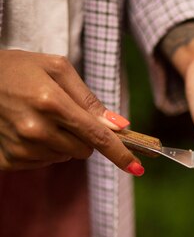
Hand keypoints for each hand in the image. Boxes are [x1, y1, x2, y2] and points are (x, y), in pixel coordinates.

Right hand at [0, 50, 142, 173]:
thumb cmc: (18, 68)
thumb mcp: (56, 68)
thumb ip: (89, 98)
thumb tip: (119, 125)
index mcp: (51, 103)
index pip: (97, 136)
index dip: (120, 153)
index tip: (137, 168)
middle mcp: (35, 130)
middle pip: (84, 150)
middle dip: (83, 135)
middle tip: (63, 114)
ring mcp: (20, 148)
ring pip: (65, 157)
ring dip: (62, 141)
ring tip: (39, 118)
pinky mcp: (8, 159)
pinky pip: (44, 162)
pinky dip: (43, 149)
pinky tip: (26, 128)